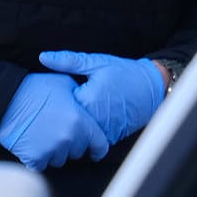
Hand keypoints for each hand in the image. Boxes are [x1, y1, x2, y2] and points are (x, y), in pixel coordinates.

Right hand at [0, 73, 110, 170]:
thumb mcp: (65, 83)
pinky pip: (41, 165)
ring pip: (59, 160)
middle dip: (71, 144)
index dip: (97, 147)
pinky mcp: (34, 158)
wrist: (4, 97)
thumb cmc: (34, 87)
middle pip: (77, 152)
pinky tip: (32, 144)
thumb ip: (80, 99)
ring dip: (54, 151)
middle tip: (57, 130)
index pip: (100, 145)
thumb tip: (85, 105)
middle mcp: (68, 139)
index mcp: (80, 121)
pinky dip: (37, 158)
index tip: (93, 149)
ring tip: (43, 135)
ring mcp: (51, 150)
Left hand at [39, 50, 166, 145]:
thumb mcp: (96, 62)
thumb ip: (68, 61)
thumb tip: (43, 57)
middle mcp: (96, 119)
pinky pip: (92, 138)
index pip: (59, 104)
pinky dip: (88, 131)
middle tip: (61, 105)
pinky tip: (87, 120)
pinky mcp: (111, 137)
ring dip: (75, 125)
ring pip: (79, 133)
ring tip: (72, 114)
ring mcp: (104, 130)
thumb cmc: (124, 73)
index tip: (53, 93)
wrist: (152, 88)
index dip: (55, 98)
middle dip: (62, 114)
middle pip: (68, 121)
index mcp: (88, 99)